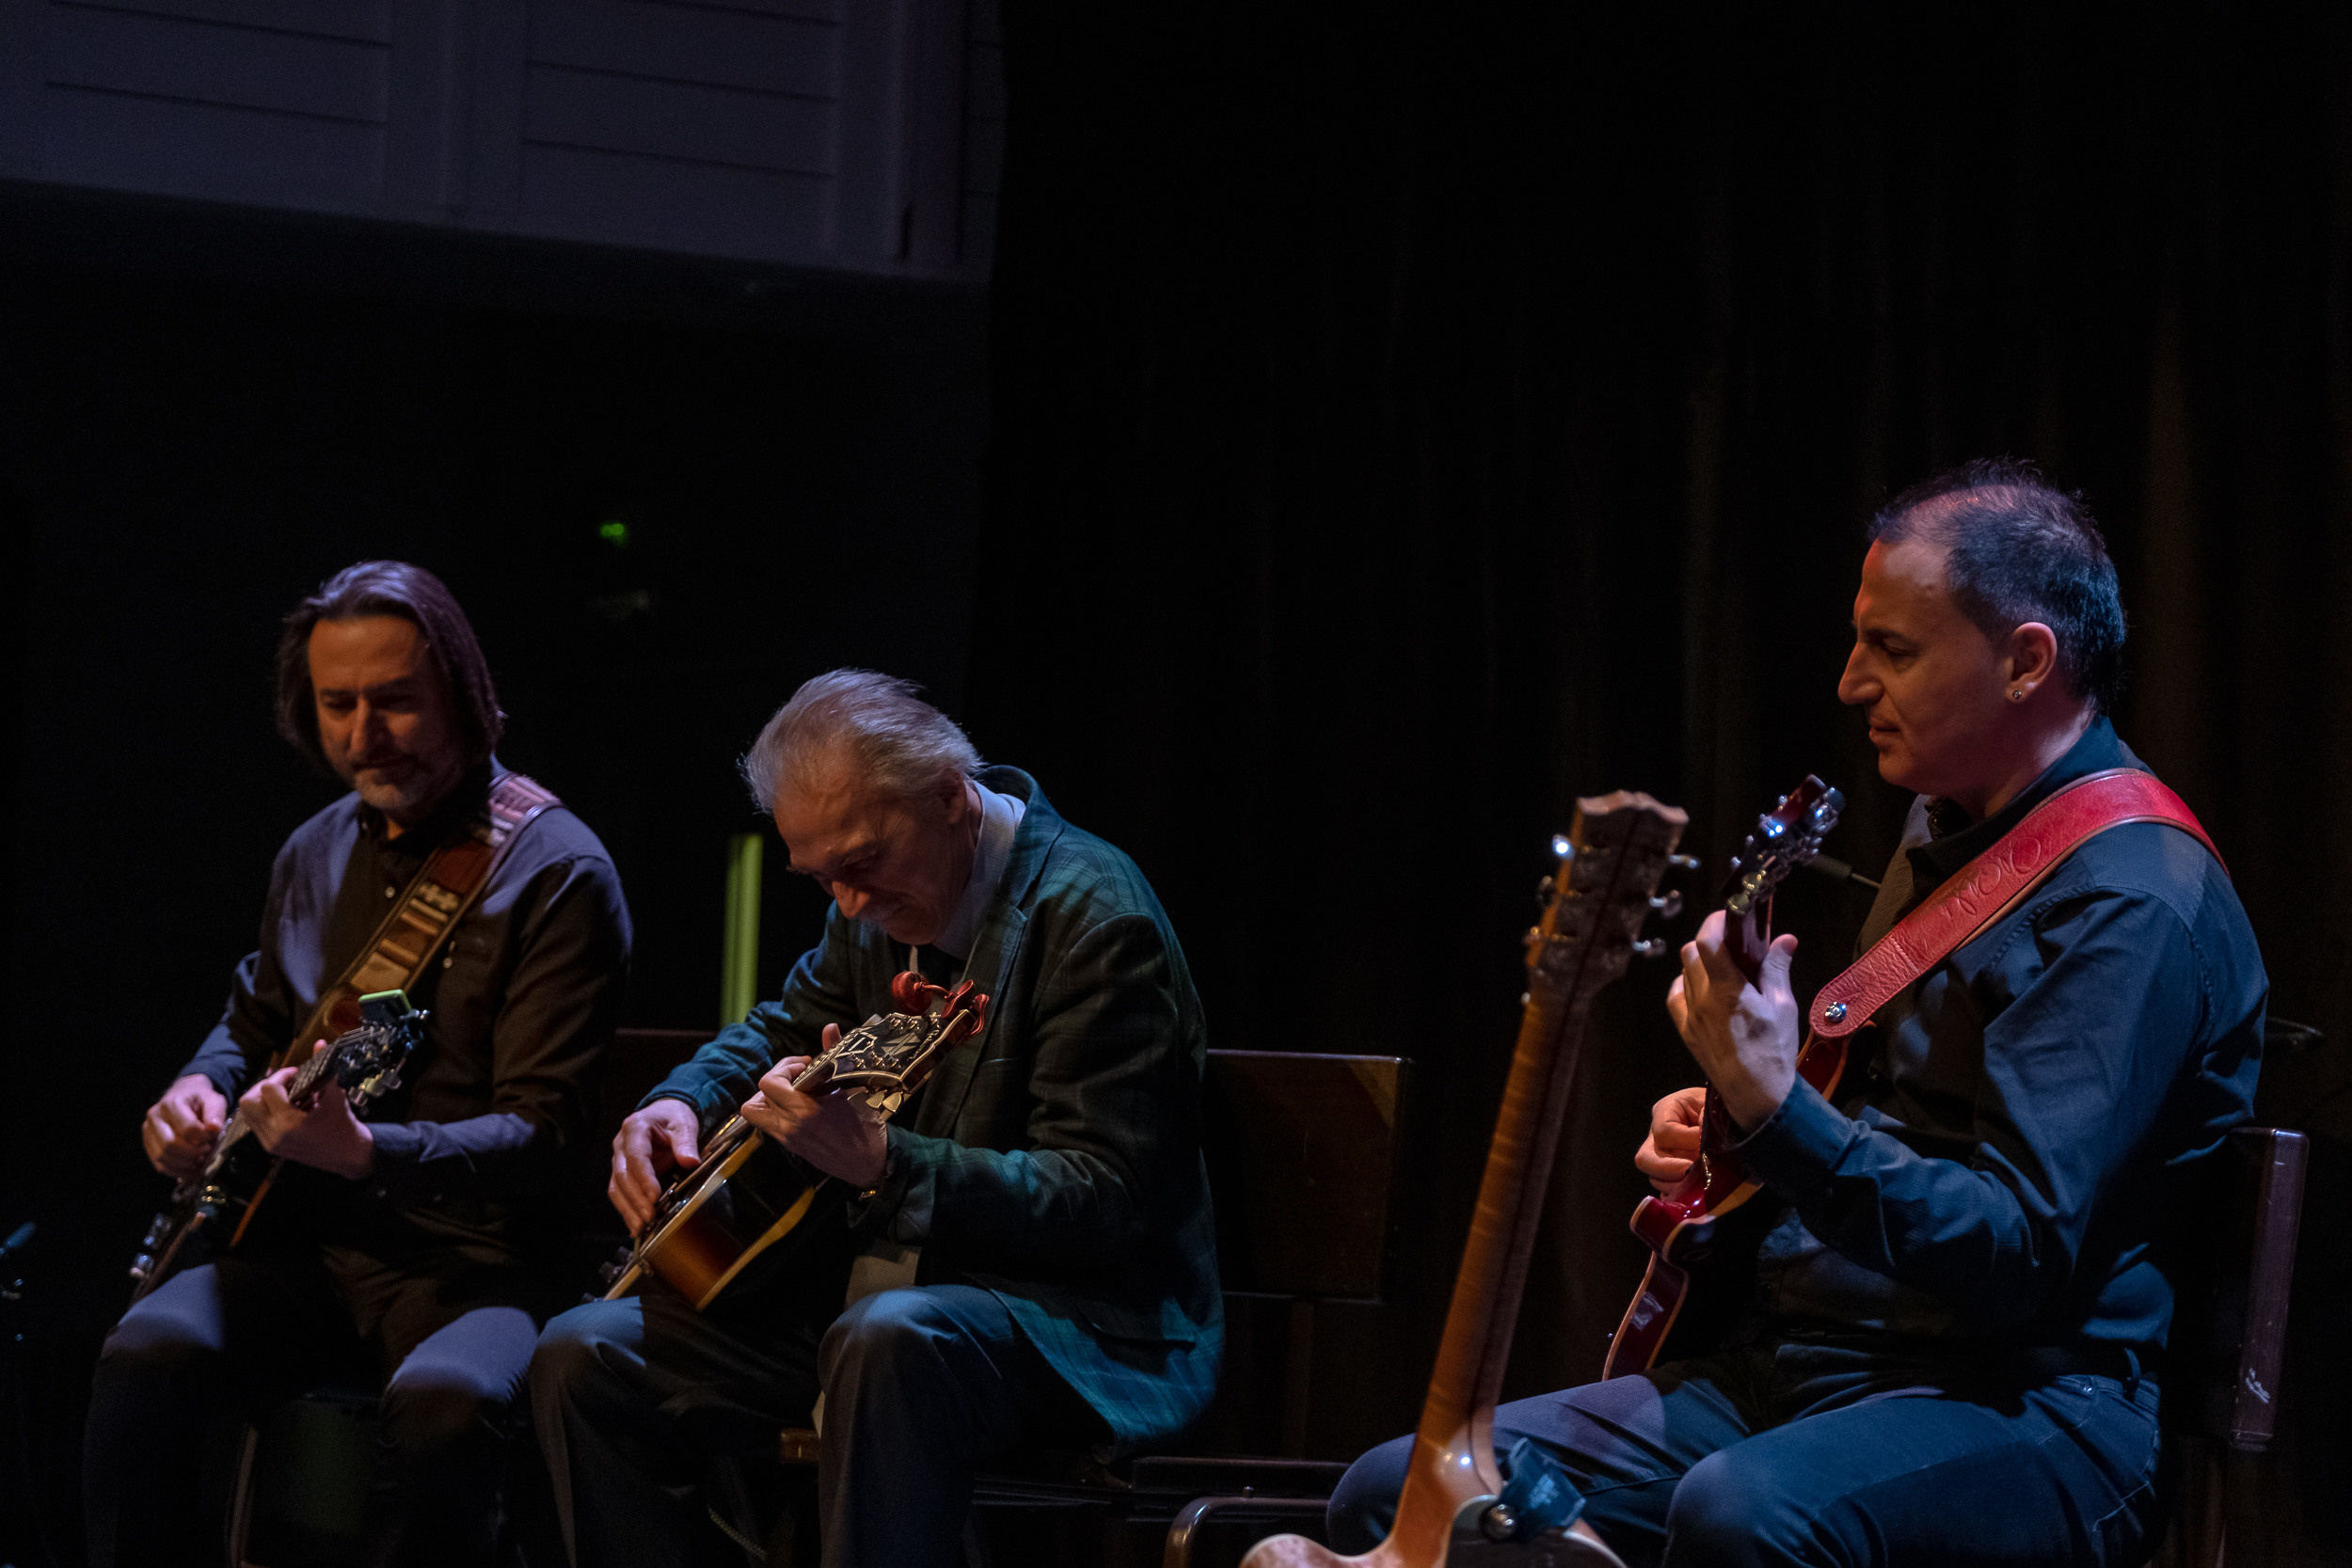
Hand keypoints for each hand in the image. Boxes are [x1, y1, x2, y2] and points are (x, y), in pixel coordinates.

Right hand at [143, 1075, 228, 1180]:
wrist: (183, 1096)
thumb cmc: (199, 1099)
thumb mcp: (213, 1099)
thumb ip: (216, 1112)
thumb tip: (214, 1128)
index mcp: (172, 1103)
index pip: (188, 1128)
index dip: (203, 1138)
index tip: (213, 1137)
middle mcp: (155, 1116)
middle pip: (171, 1144)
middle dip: (192, 1153)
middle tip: (207, 1151)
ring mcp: (148, 1130)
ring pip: (162, 1156)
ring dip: (184, 1164)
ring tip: (200, 1161)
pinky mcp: (148, 1143)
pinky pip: (158, 1164)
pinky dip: (176, 1171)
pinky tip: (190, 1169)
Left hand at [242, 1042, 375, 1180]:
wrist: (349, 1156)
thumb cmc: (344, 1126)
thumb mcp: (335, 1096)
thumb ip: (323, 1070)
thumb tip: (319, 1043)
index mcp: (288, 1122)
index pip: (268, 1089)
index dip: (282, 1075)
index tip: (297, 1073)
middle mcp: (273, 1134)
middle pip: (247, 1101)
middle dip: (263, 1087)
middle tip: (284, 1083)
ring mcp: (269, 1142)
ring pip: (247, 1113)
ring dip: (261, 1099)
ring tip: (283, 1094)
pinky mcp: (270, 1146)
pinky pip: (255, 1123)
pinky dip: (265, 1111)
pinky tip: (285, 1107)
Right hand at [610, 1099, 703, 1236]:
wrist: (664, 1114)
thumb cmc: (673, 1117)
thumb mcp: (684, 1123)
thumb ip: (686, 1141)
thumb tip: (691, 1162)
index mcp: (635, 1128)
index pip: (636, 1157)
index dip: (644, 1178)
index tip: (655, 1196)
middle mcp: (621, 1145)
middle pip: (623, 1176)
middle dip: (636, 1199)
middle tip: (650, 1217)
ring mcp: (619, 1160)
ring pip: (617, 1188)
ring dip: (629, 1209)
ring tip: (642, 1227)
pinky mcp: (621, 1172)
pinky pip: (619, 1193)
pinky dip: (627, 1210)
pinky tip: (635, 1226)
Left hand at [739, 1025, 887, 1188]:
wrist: (870, 1163)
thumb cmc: (865, 1127)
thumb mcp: (851, 1089)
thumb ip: (835, 1056)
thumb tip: (829, 1028)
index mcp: (803, 1111)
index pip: (768, 1083)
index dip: (784, 1068)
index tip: (806, 1065)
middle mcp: (789, 1126)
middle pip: (755, 1099)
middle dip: (775, 1080)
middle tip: (797, 1077)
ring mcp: (787, 1139)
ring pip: (755, 1114)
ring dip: (768, 1099)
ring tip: (793, 1092)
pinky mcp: (790, 1146)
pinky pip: (769, 1124)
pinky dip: (776, 1111)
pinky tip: (800, 1106)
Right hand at [1634, 1086, 1708, 1193]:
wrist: (1721, 1113)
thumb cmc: (1715, 1105)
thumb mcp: (1711, 1102)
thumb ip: (1707, 1115)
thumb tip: (1702, 1137)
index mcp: (1665, 1111)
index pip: (1664, 1131)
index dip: (1685, 1140)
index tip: (1706, 1143)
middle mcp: (1655, 1135)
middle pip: (1646, 1159)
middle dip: (1669, 1170)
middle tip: (1692, 1173)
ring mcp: (1659, 1157)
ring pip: (1655, 1178)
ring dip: (1678, 1184)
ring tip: (1700, 1182)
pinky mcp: (1668, 1175)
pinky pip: (1665, 1191)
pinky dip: (1679, 1196)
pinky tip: (1694, 1194)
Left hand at [1664, 909, 1801, 1133]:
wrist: (1757, 1095)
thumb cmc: (1774, 1051)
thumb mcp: (1783, 1006)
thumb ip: (1777, 969)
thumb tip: (1784, 940)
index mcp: (1727, 990)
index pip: (1707, 940)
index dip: (1715, 922)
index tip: (1730, 918)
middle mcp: (1701, 999)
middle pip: (1691, 951)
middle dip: (1710, 939)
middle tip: (1733, 943)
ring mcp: (1689, 1015)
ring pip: (1683, 972)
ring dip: (1699, 961)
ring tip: (1723, 967)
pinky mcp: (1685, 1030)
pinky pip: (1676, 996)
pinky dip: (1686, 984)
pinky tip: (1704, 988)